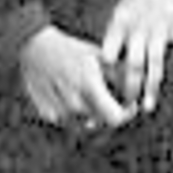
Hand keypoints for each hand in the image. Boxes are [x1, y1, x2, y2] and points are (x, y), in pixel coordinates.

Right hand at [18, 24, 135, 136]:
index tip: (129, 105)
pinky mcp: (48, 115)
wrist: (34, 48)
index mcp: (89, 86)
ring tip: (88, 93)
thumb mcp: (98, 55)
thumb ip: (119, 74)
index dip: (126, 114)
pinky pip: (69, 122)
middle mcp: (74, 104)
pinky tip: (71, 95)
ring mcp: (59, 112)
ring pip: (86, 124)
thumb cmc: (70, 49)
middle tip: (110, 96)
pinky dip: (75, 114)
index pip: (116, 118)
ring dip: (92, 114)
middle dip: (110, 112)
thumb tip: (138, 88)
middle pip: (102, 123)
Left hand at [99, 0, 172, 114]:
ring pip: (155, 60)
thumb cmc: (135, 9)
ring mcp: (158, 27)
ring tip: (147, 107)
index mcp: (120, 26)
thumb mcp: (119, 20)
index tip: (104, 92)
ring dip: (152, 85)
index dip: (107, 74)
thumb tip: (100, 75)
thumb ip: (113, 44)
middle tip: (128, 107)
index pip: (110, 52)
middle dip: (130, 87)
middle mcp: (138, 28)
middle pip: (133, 63)